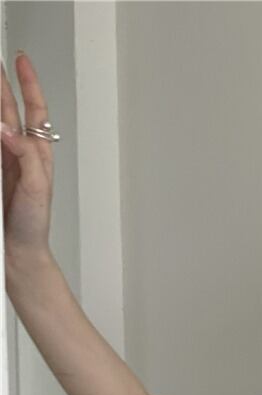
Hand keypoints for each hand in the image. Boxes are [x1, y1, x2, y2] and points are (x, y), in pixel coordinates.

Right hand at [1, 52, 54, 260]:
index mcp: (39, 153)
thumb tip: (8, 130)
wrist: (19, 249)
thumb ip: (25, 156)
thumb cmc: (33, 224)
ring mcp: (5, 161)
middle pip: (10, 109)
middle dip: (2, 83)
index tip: (22, 60)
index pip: (35, 110)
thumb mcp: (37, 186)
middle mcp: (22, 153)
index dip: (29, 83)